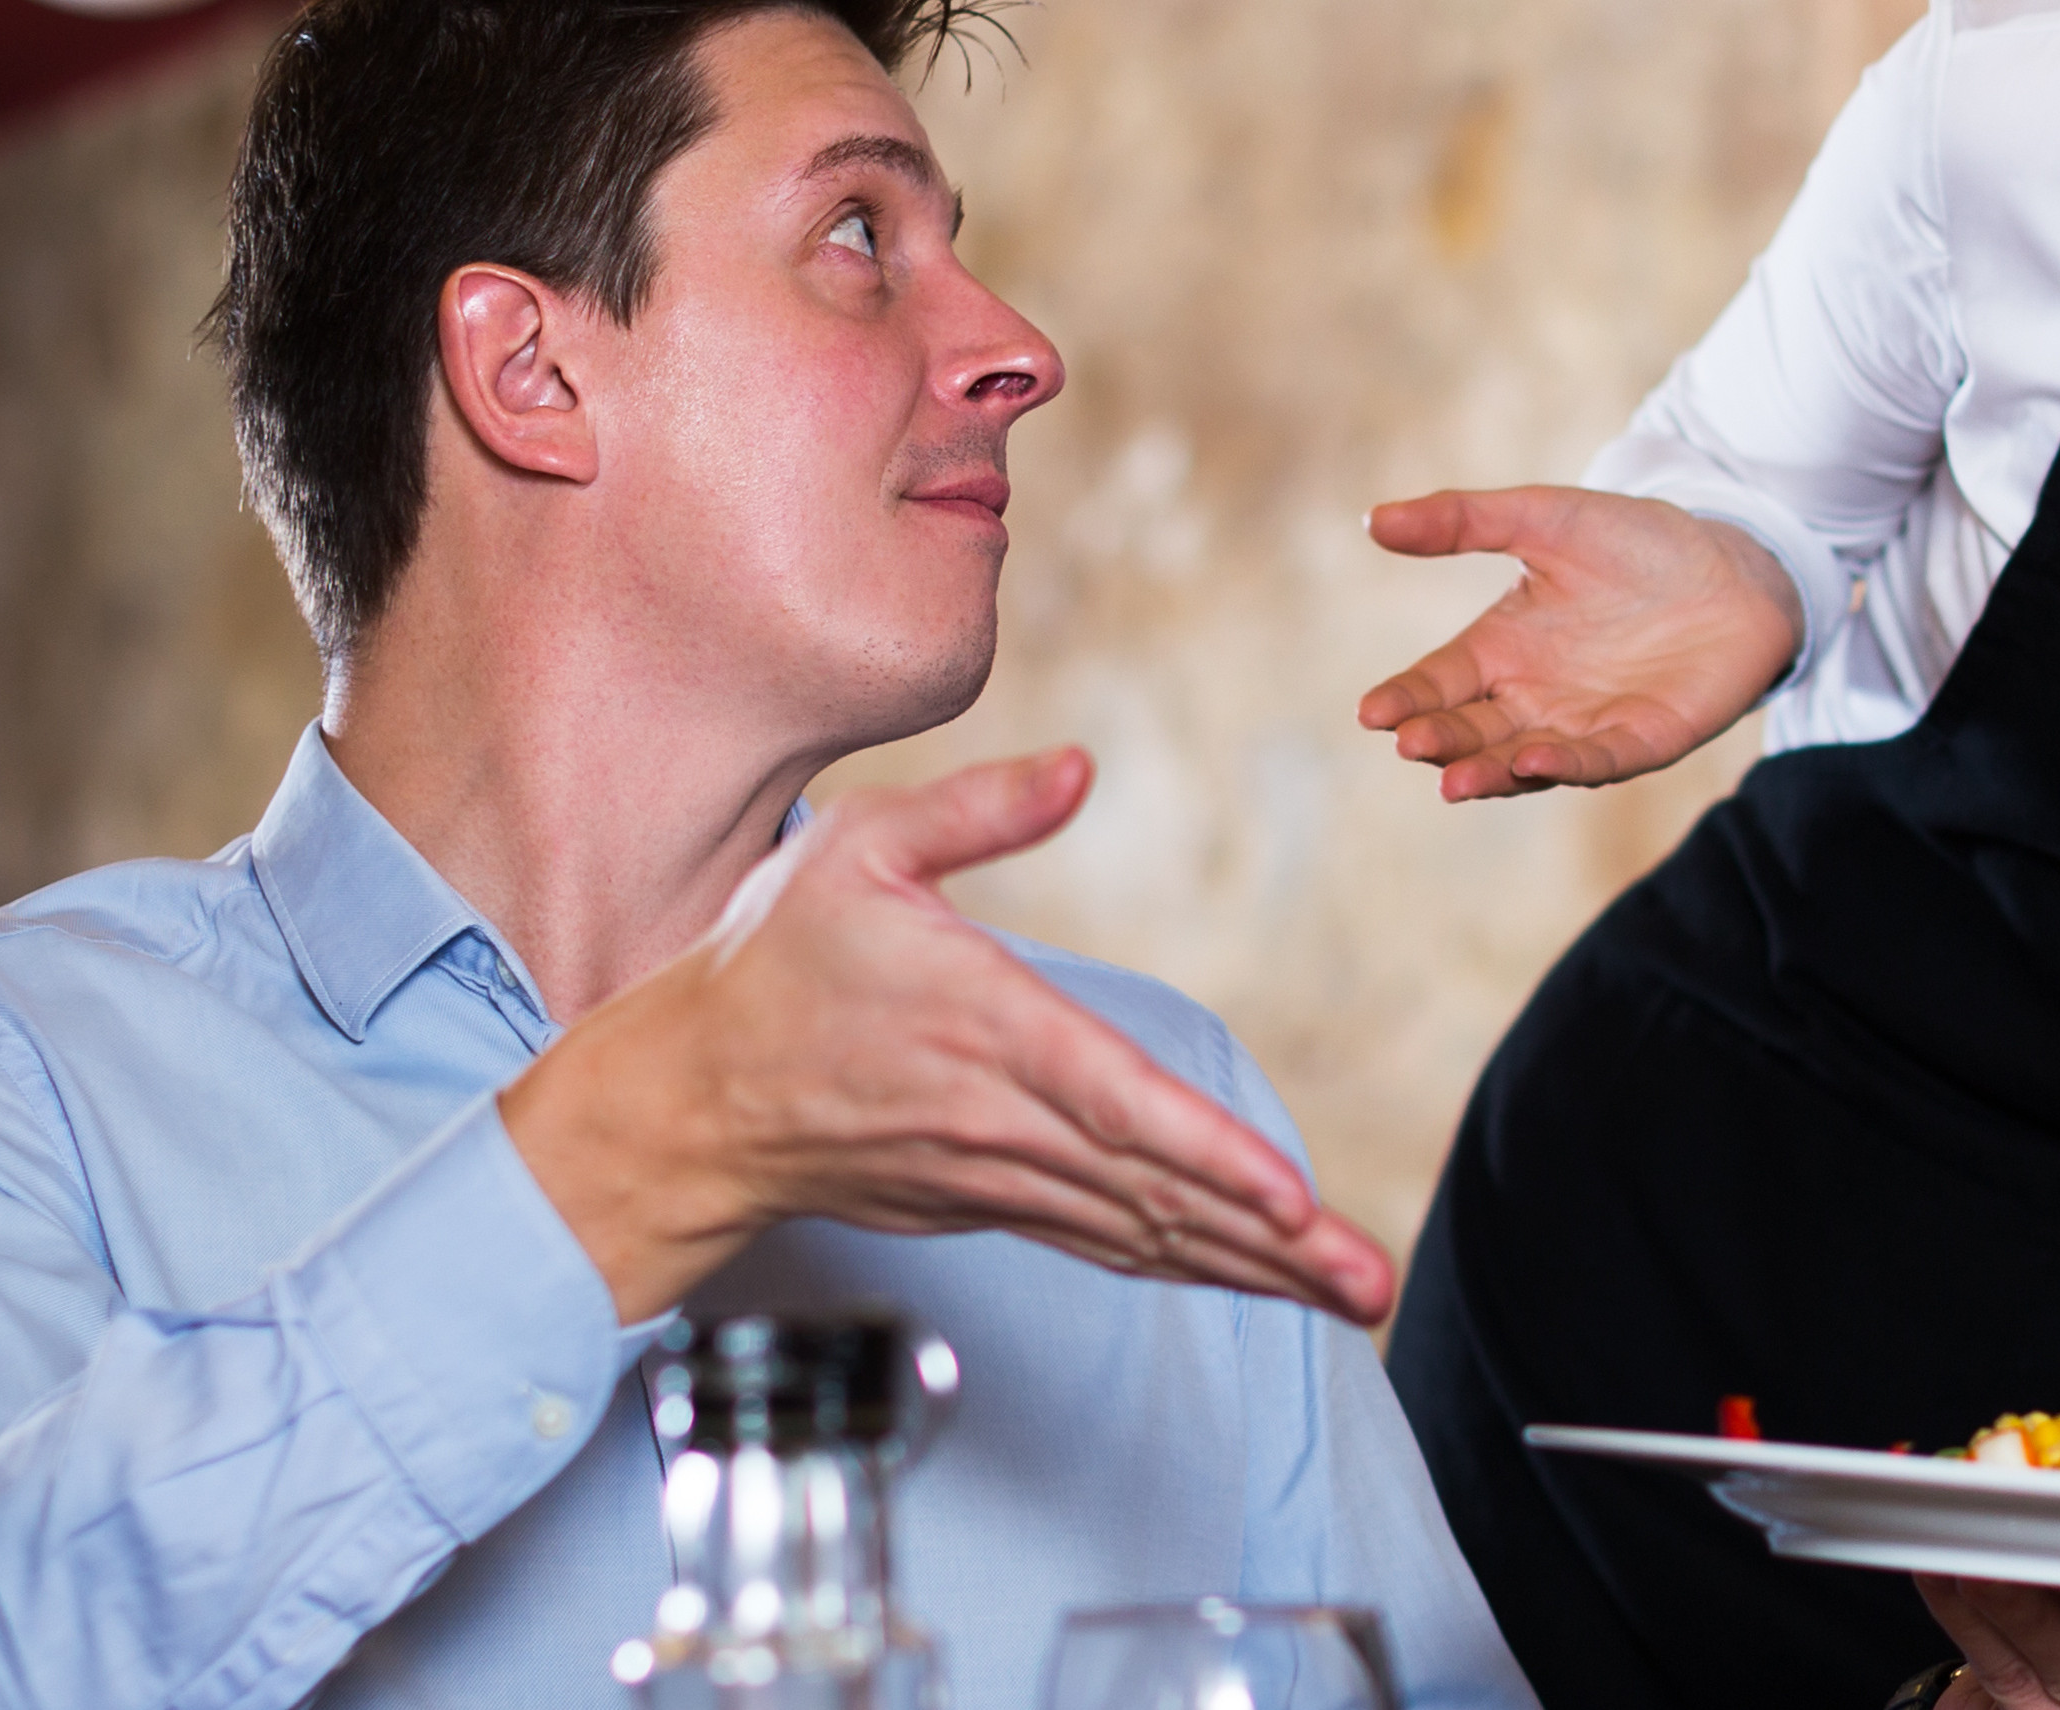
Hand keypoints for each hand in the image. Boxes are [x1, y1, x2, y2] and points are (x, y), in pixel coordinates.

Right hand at [505, 749, 1398, 1327]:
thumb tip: (1083, 766)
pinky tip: (1258, 1279)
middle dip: (1273, 1245)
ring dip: (1252, 1270)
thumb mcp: (858, 848)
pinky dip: (1188, 1265)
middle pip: (1154, 1193)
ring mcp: (992, 1175)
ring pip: (1142, 1233)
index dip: (1208, 1156)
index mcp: (981, 1024)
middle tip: (1372, 1283)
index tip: (1291, 1199)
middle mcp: (997, 1117)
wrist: (687, 1099)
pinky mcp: (985, 1204)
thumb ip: (979, 808)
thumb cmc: (775, 959)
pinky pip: (1105, 1243)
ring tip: (1353, 1294)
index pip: (1114, 1101)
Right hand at [1357, 487, 1801, 800]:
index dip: (1406, 698)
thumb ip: (1464, 520)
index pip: (1440, 683)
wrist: (1736, 564)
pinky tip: (1533, 761)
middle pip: (1472, 731)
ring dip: (1488, 772)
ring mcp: (1585, 726)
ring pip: (1522, 761)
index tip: (1371, 712)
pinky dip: (1563, 767)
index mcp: (1503, 649)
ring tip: (1452, 780)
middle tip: (1409, 742)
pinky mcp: (1641, 741)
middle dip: (1440, 741)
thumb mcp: (1545, 518)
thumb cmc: (1635, 542)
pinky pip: (1596, 762)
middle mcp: (1534, 697)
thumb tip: (1372, 520)